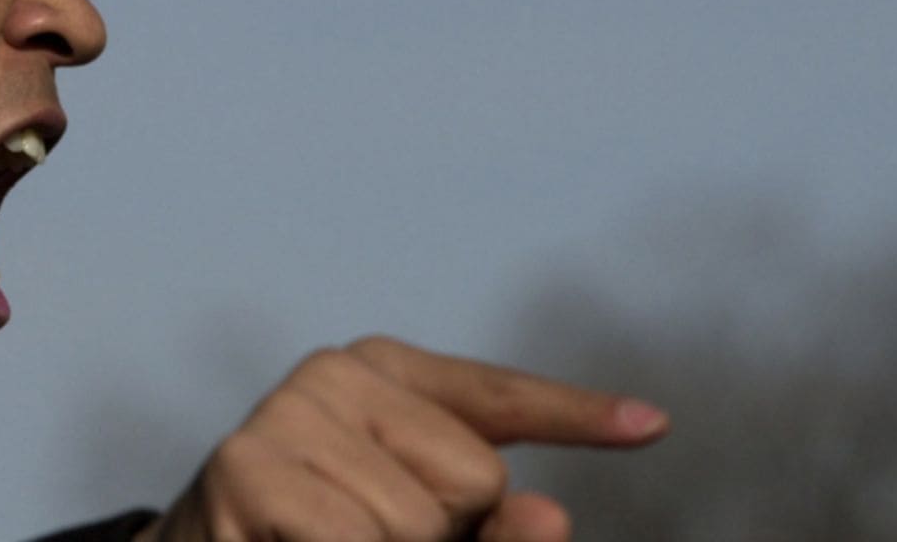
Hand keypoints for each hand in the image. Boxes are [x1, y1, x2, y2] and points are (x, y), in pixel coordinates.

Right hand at [133, 336, 667, 541]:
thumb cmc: (322, 538)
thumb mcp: (422, 533)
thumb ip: (494, 529)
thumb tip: (551, 513)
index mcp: (379, 372)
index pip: (493, 399)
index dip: (574, 416)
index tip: (652, 427)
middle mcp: (331, 374)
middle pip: (471, 482)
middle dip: (440, 538)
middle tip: (351, 537)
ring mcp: (283, 416)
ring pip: (416, 527)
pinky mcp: (244, 468)